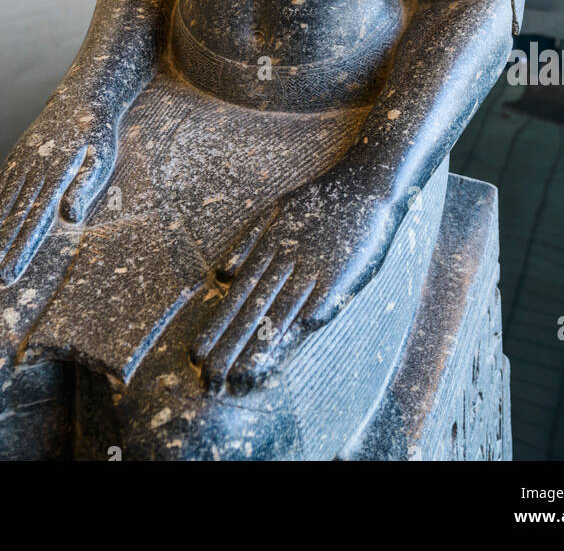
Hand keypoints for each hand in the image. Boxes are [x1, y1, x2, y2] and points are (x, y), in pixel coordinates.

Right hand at [0, 86, 118, 291]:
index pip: (34, 220)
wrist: (80, 97)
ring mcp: (18, 165)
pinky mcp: (13, 161)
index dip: (18, 251)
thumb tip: (70, 216)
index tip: (5, 277)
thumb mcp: (101, 157)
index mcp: (54, 175)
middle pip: (8, 220)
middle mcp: (30, 172)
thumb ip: (84, 185)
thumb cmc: (97, 134)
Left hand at [190, 172, 401, 392]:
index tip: (197, 354)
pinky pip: (316, 308)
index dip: (217, 326)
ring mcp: (314, 271)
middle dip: (230, 346)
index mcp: (271, 248)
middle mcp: (287, 261)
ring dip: (259, 348)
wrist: (365, 184)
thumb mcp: (276, 211)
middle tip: (210, 378)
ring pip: (281, 314)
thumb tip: (222, 273)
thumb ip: (248, 241)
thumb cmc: (320, 200)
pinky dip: (298, 330)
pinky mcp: (340, 278)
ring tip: (240, 378)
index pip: (239, 294)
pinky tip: (284, 354)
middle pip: (254, 310)